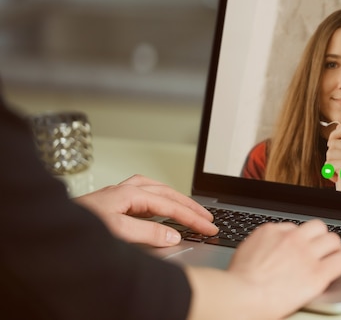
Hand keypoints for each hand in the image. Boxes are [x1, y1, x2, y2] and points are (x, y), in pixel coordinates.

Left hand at [74, 174, 217, 246]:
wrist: (47, 227)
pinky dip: (159, 200)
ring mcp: (118, 194)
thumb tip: (174, 234)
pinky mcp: (112, 202)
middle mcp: (125, 190)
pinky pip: (144, 195)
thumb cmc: (77, 227)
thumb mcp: (116, 232)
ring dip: (176, 199)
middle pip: (167, 193)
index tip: (209, 227)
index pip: (170, 206)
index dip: (192, 218)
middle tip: (209, 219)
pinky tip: (159, 209)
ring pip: (156, 190)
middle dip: (190, 206)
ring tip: (190, 209)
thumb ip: (147, 233)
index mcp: (129, 194)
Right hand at [185, 220, 340, 319]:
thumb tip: (265, 250)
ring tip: (336, 255)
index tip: (299, 247)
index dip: (298, 239)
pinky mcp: (318, 273)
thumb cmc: (237, 281)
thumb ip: (260, 247)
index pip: (294, 228)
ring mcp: (307, 254)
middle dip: (320, 237)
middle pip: (317, 228)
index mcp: (272, 232)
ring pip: (332, 239)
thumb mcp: (245, 252)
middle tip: (321, 248)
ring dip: (334, 247)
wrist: (242, 295)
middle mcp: (292, 238)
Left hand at [326, 124, 340, 193]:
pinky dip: (329, 173)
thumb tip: (338, 125)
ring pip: (329, 153)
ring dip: (329, 165)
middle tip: (339, 165)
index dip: (333, 136)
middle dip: (330, 155)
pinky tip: (338, 178)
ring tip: (339, 172)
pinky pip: (328, 164)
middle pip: (332, 142)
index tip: (334, 147)